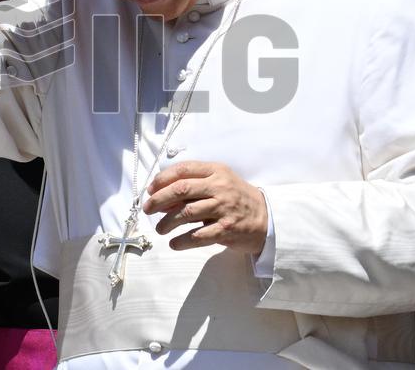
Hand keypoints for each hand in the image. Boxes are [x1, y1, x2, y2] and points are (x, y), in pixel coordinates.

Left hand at [142, 161, 268, 254]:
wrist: (266, 218)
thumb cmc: (237, 198)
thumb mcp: (220, 182)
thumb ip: (196, 184)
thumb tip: (163, 194)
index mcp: (216, 171)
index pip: (183, 170)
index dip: (162, 179)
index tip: (151, 190)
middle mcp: (219, 187)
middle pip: (181, 190)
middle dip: (159, 200)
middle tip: (148, 209)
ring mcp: (223, 209)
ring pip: (186, 213)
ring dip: (167, 222)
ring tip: (160, 229)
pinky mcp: (226, 230)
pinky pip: (198, 236)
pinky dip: (182, 241)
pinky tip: (174, 243)